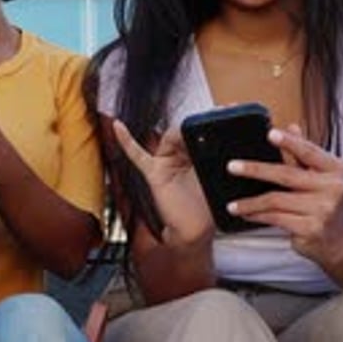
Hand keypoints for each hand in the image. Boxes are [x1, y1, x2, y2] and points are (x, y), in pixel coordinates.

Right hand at [113, 119, 213, 246]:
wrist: (195, 231)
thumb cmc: (207, 206)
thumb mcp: (214, 175)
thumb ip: (211, 155)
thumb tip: (214, 131)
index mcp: (196, 155)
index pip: (197, 132)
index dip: (207, 121)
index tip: (223, 110)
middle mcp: (179, 156)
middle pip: (183, 133)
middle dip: (194, 128)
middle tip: (211, 118)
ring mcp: (164, 163)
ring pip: (167, 140)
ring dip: (176, 136)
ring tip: (189, 138)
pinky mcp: (153, 173)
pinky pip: (137, 155)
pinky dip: (126, 140)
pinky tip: (119, 126)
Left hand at [227, 126, 342, 274]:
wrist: (338, 240)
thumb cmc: (326, 201)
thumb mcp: (321, 175)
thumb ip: (304, 153)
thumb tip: (291, 127)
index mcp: (334, 169)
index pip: (309, 152)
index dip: (289, 142)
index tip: (270, 133)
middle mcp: (332, 189)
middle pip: (286, 175)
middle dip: (255, 170)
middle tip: (232, 166)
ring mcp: (322, 210)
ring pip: (276, 200)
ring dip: (250, 202)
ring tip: (232, 203)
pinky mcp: (311, 229)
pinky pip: (276, 218)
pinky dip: (258, 216)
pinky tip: (246, 214)